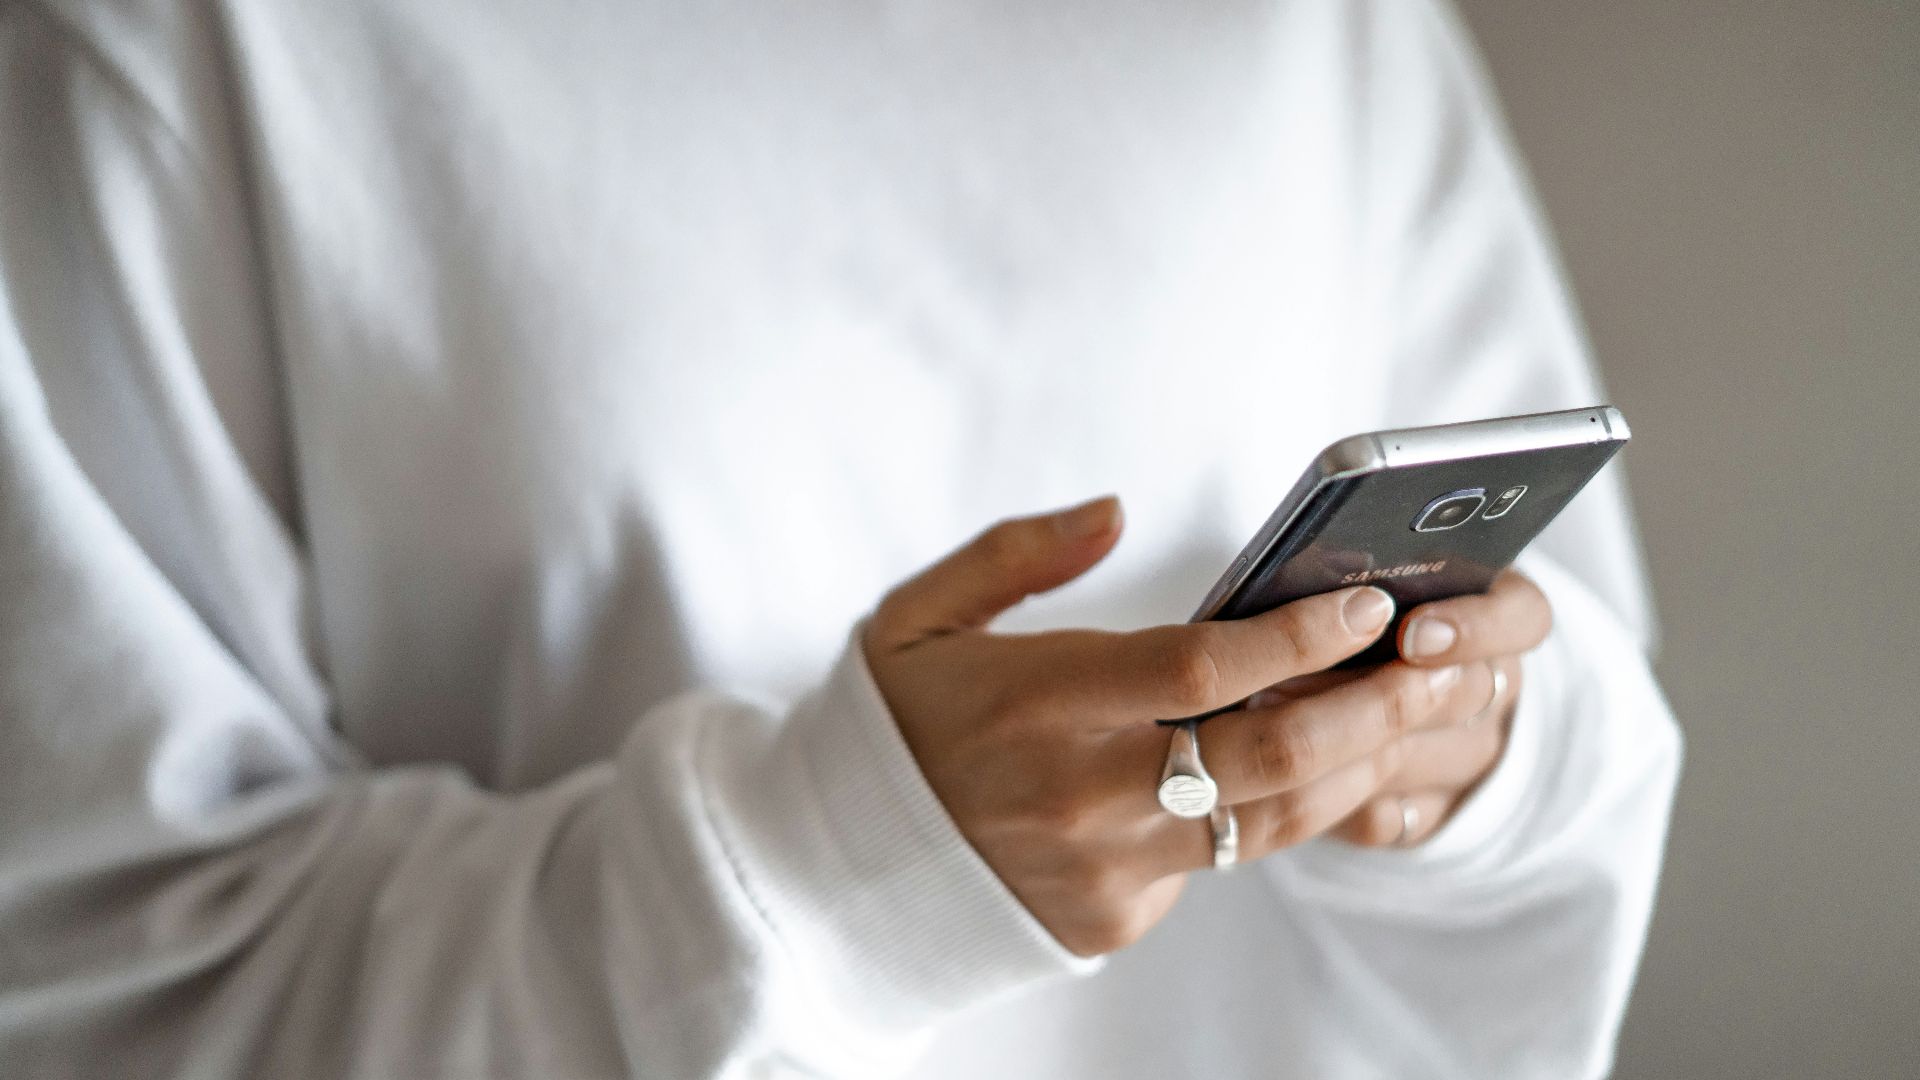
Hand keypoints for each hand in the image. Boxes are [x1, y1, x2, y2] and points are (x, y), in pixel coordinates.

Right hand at [863, 497, 1506, 955]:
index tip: (1364, 600)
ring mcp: (1104, 868)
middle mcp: (1080, 793)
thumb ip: (1015, 554)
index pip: (1197, 667)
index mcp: (1035, 702)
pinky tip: (1321, 765)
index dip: (1294, 632)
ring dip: (1356, 762)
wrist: (835, 873)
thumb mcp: (917, 617)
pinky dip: (1274, 813)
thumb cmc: (891, 725)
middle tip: (1438, 660)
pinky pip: (1220, 863)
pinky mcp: (1116, 919)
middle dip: (1372, 704)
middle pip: (1266, 753)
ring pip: (1271, 820)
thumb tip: (1115, 511)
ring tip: (1415, 707)